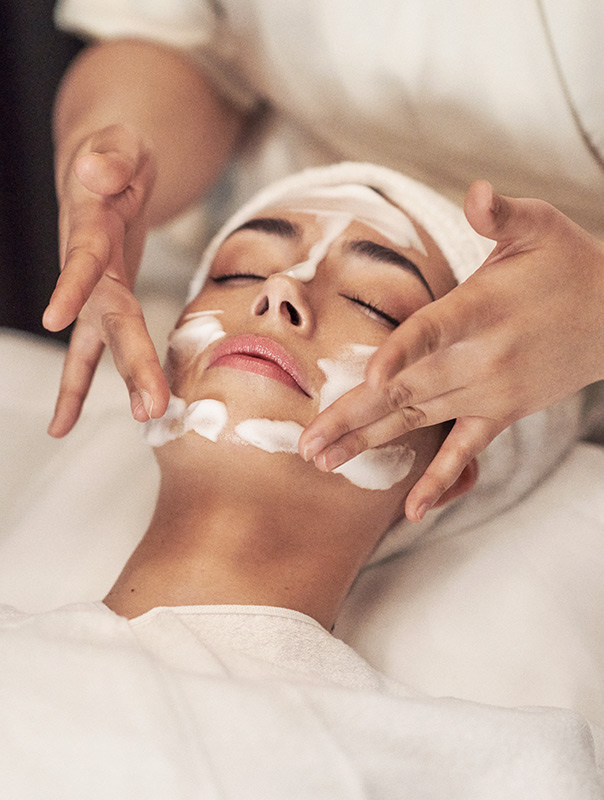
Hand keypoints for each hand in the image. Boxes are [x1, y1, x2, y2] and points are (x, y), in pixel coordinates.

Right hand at [44, 124, 169, 435]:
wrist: (105, 171)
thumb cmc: (118, 159)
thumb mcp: (120, 144)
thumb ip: (110, 158)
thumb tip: (95, 172)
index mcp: (94, 230)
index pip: (86, 260)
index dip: (73, 286)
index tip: (55, 319)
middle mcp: (91, 268)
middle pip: (109, 317)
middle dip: (129, 361)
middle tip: (150, 405)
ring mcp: (94, 291)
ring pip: (105, 341)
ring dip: (118, 381)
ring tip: (126, 419)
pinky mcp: (104, 303)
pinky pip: (93, 350)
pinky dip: (77, 386)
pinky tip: (61, 424)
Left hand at [299, 181, 603, 519]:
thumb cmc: (566, 263)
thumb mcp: (538, 225)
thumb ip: (501, 213)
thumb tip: (477, 191)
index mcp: (480, 309)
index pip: (432, 332)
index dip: (401, 353)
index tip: (368, 378)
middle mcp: (480, 358)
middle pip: (406, 390)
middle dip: (351, 417)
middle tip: (305, 446)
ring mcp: (489, 392)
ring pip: (418, 421)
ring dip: (368, 442)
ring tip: (323, 461)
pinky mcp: (501, 412)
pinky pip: (466, 451)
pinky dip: (440, 480)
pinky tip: (412, 511)